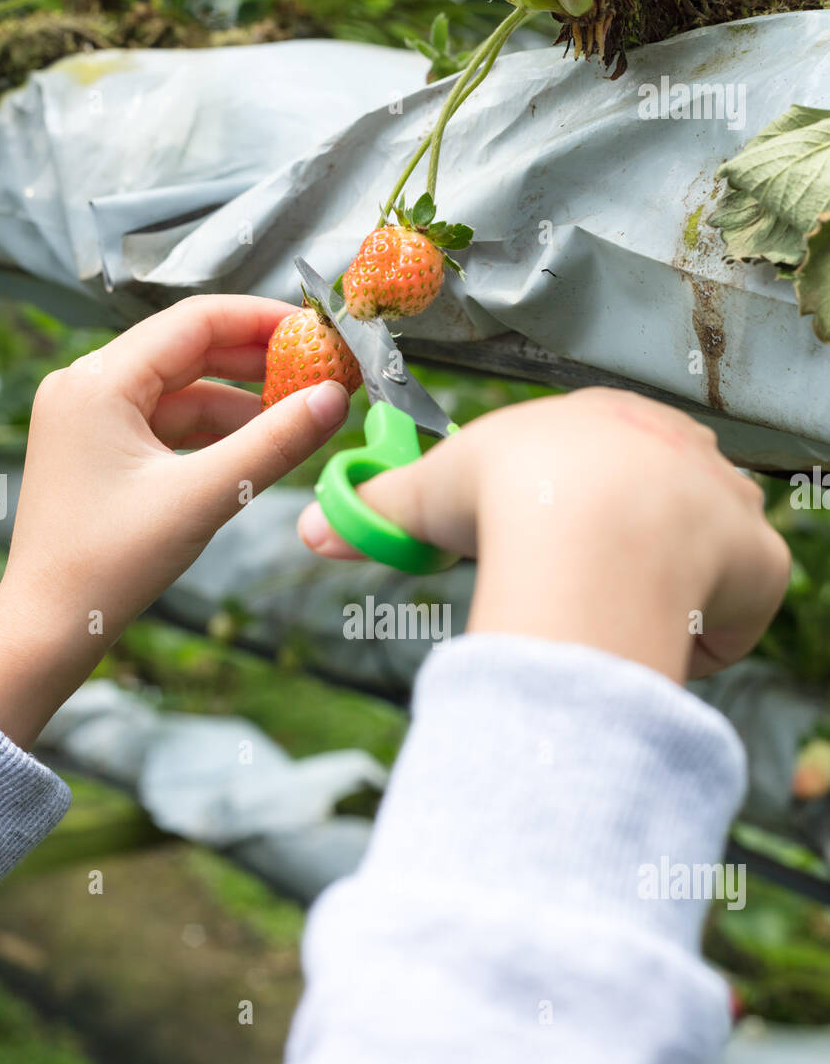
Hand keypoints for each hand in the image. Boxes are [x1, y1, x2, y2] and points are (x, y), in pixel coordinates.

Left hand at [0, 295, 349, 747]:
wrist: (51, 627)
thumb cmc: (108, 565)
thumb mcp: (204, 496)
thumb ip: (274, 443)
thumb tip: (334, 399)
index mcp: (98, 382)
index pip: (195, 321)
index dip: (262, 321)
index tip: (316, 332)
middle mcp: (86, 387)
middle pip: (188, 351)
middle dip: (256, 362)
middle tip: (319, 372)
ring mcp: (89, 419)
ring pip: (180, 390)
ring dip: (238, 402)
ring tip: (298, 416)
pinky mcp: (98, 450)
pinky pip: (166, 423)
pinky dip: (211, 431)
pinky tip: (255, 446)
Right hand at [298, 388, 790, 684]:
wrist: (584, 523)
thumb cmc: (505, 494)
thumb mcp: (427, 494)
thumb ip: (375, 509)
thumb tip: (303, 528)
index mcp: (608, 423)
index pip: (603, 468)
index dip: (574, 515)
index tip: (549, 551)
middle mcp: (682, 449)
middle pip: (662, 509)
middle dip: (626, 553)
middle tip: (579, 589)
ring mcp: (728, 504)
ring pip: (705, 560)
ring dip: (666, 594)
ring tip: (615, 616)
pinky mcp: (759, 561)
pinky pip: (742, 610)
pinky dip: (707, 636)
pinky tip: (661, 640)